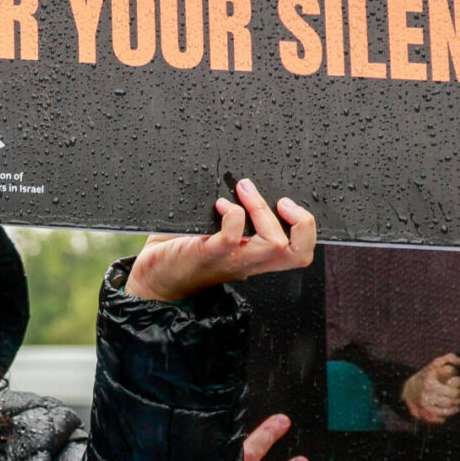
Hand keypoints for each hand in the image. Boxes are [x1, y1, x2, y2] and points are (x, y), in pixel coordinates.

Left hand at [126, 179, 315, 302]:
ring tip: (244, 190)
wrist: (153, 278)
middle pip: (298, 254)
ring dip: (262, 211)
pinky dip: (232, 215)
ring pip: (272, 245)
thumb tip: (241, 182)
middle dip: (302, 223)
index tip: (289, 204)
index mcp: (255, 258)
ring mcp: (229, 260)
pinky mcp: (205, 255)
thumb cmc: (183, 251)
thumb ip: (233, 217)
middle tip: (282, 201)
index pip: (299, 254)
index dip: (306, 229)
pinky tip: (220, 205)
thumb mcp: (216, 235)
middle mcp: (248, 263)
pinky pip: (231, 238)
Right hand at [401, 353, 459, 423]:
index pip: (454, 386)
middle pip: (452, 399)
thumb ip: (449, 358)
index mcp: (430, 381)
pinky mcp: (425, 415)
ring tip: (457, 402)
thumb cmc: (427, 375)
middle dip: (459, 396)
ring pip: (448, 410)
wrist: (409, 388)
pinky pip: (441, 418)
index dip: (459, 383)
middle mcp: (427, 394)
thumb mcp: (435, 363)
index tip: (458, 381)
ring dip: (456, 406)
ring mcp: (425, 405)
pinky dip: (447, 415)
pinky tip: (449, 409)